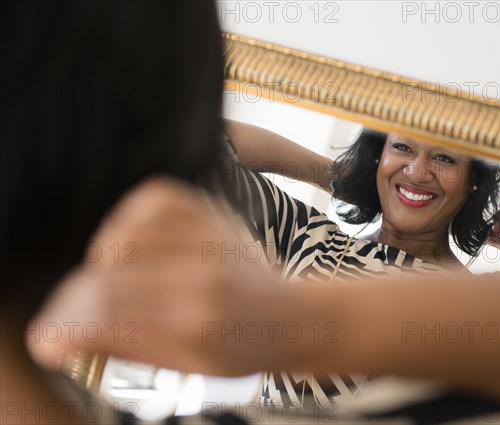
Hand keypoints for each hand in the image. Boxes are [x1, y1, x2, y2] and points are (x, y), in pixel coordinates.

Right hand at [26, 177, 290, 375]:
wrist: (288, 317)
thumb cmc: (241, 347)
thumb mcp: (187, 365)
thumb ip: (128, 344)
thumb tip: (70, 334)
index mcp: (196, 322)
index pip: (110, 312)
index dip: (65, 324)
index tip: (48, 338)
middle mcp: (202, 274)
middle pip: (112, 270)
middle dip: (76, 295)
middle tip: (74, 311)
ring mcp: (210, 239)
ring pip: (127, 230)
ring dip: (104, 255)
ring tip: (114, 276)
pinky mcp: (214, 215)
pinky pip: (155, 197)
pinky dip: (131, 216)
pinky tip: (135, 238)